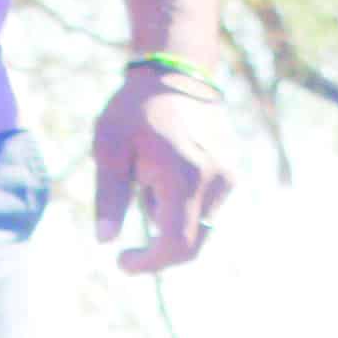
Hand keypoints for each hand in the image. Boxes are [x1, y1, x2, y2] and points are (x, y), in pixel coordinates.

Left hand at [89, 69, 233, 272]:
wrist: (176, 73)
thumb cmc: (135, 109)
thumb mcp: (109, 148)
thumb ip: (109, 196)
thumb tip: (105, 240)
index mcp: (182, 176)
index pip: (175, 243)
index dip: (150, 263)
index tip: (123, 262)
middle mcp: (214, 181)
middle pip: (192, 245)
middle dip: (159, 252)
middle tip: (130, 248)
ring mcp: (228, 178)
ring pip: (201, 230)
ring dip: (171, 225)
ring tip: (147, 186)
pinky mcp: (232, 174)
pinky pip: (208, 211)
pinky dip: (184, 210)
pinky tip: (165, 179)